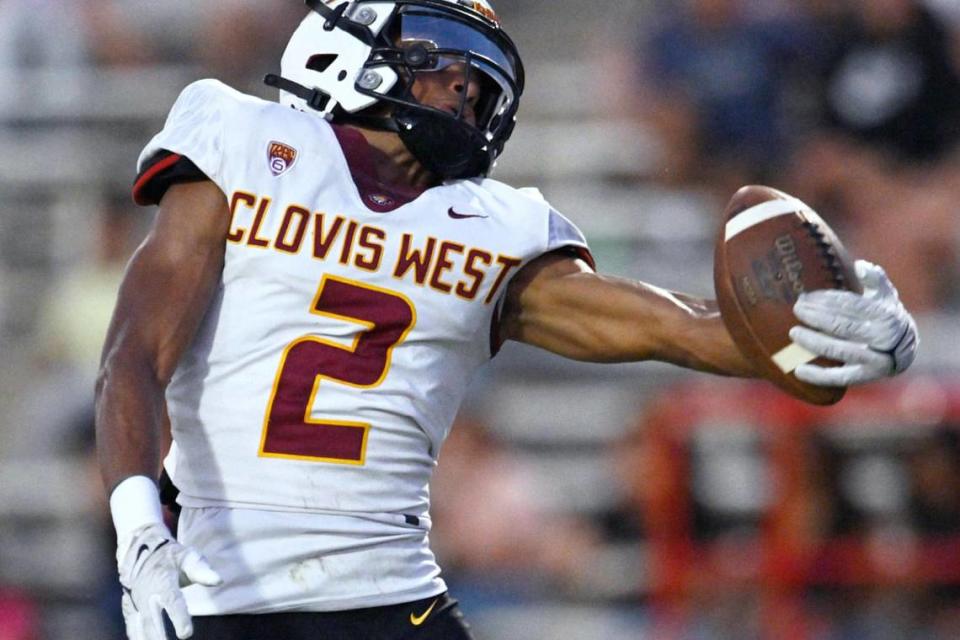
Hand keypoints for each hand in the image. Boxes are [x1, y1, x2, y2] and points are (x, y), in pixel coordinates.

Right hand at [118, 523, 221, 639]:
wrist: (141, 550)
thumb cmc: (171, 557)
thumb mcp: (187, 556)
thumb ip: (202, 569)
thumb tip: (218, 581)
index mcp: (163, 581)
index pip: (172, 602)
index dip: (179, 618)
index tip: (186, 634)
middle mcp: (147, 593)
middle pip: (151, 619)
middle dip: (157, 636)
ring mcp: (136, 601)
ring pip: (138, 625)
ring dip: (146, 638)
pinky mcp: (129, 607)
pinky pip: (132, 625)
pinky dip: (136, 635)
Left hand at [789, 260, 917, 386]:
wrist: (905, 349)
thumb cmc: (885, 315)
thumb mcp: (885, 294)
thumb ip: (874, 278)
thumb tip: (860, 265)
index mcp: (886, 315)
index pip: (851, 305)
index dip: (827, 300)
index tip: (807, 296)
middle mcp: (883, 339)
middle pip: (843, 326)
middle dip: (816, 317)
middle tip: (797, 308)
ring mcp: (875, 360)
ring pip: (840, 350)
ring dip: (814, 342)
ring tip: (793, 333)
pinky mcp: (865, 377)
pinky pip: (840, 377)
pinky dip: (818, 376)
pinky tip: (798, 370)